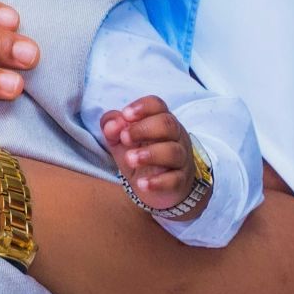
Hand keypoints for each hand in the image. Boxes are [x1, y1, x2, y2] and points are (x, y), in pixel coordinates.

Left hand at [102, 95, 197, 213]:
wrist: (157, 187)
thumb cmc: (139, 154)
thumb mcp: (120, 139)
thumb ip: (112, 127)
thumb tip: (112, 124)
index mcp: (160, 121)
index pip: (157, 105)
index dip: (142, 107)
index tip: (125, 115)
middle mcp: (175, 137)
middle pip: (168, 124)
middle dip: (143, 129)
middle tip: (124, 138)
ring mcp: (181, 159)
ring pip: (173, 151)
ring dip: (149, 154)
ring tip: (129, 159)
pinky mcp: (181, 181)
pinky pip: (174, 179)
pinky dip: (158, 181)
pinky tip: (142, 183)